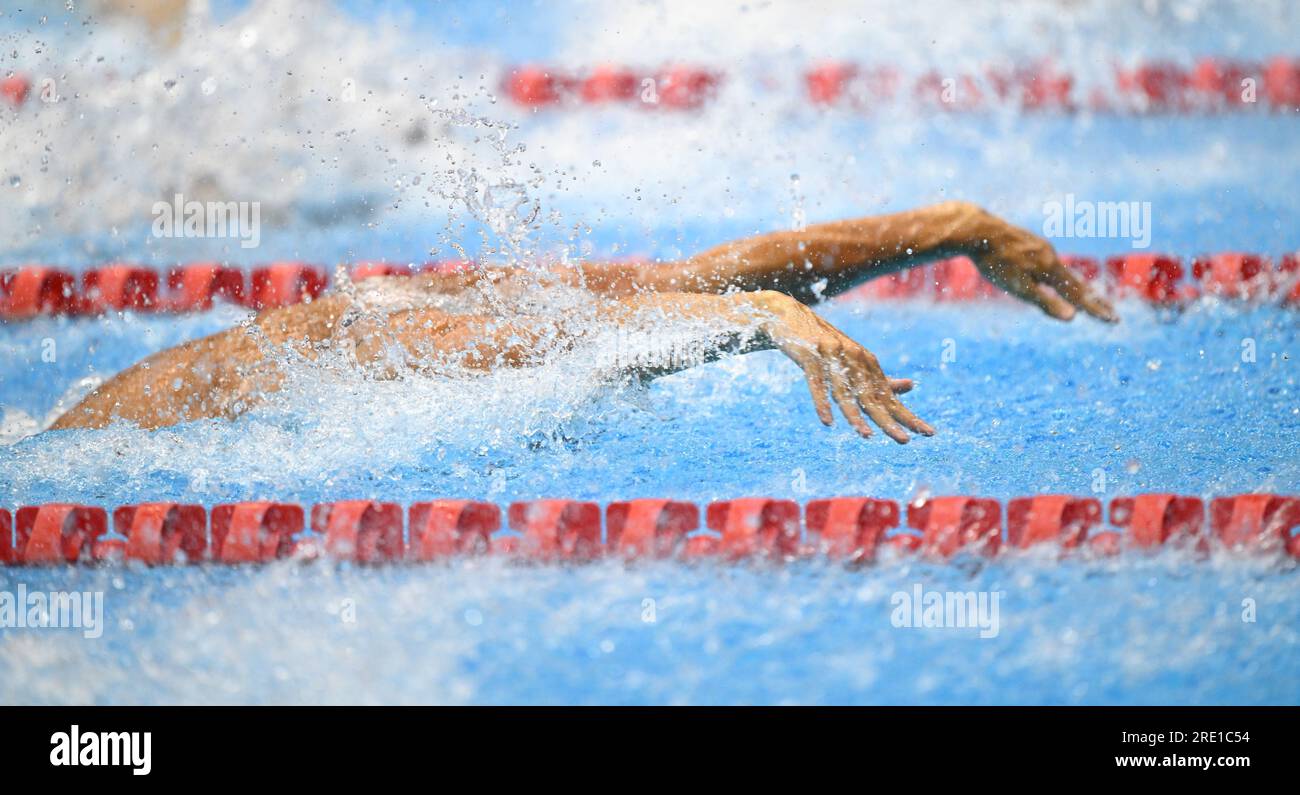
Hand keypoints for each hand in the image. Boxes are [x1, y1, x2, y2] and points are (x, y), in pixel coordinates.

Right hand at [758, 292, 932, 443]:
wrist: (787, 316)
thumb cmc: (822, 343)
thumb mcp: (852, 359)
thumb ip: (878, 377)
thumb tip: (911, 387)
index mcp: (866, 362)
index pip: (888, 396)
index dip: (907, 416)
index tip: (929, 433)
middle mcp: (853, 358)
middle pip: (871, 396)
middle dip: (888, 420)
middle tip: (905, 441)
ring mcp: (831, 356)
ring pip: (844, 392)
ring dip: (855, 415)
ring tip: (867, 436)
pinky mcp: (809, 356)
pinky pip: (816, 383)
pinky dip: (821, 402)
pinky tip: (827, 421)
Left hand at [970, 213, 1117, 322]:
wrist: (976, 230)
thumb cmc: (996, 262)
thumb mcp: (1019, 287)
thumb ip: (1045, 302)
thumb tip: (1072, 317)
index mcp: (1050, 268)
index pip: (1078, 295)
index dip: (1095, 309)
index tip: (1114, 320)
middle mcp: (1050, 255)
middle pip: (1075, 282)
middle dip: (1092, 299)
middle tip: (1110, 312)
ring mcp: (1039, 247)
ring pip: (1061, 271)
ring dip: (1076, 286)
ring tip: (1086, 297)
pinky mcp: (1027, 243)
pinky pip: (1048, 262)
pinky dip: (1058, 274)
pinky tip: (1052, 274)